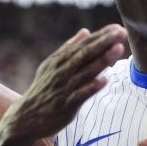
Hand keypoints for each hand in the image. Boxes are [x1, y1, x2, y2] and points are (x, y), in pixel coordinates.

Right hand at [6, 24, 126, 141]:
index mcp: (60, 60)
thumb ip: (69, 48)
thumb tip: (85, 31)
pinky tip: (105, 80)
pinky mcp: (66, 105)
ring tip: (118, 49)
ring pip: (86, 72)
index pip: (83, 44)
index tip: (117, 27)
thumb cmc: (43, 89)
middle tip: (121, 32)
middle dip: (104, 42)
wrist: (25, 118)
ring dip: (103, 60)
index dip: (100, 35)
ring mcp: (64, 88)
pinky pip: (81, 94)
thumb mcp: (51, 65)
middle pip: (85, 54)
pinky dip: (92, 87)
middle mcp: (62, 71)